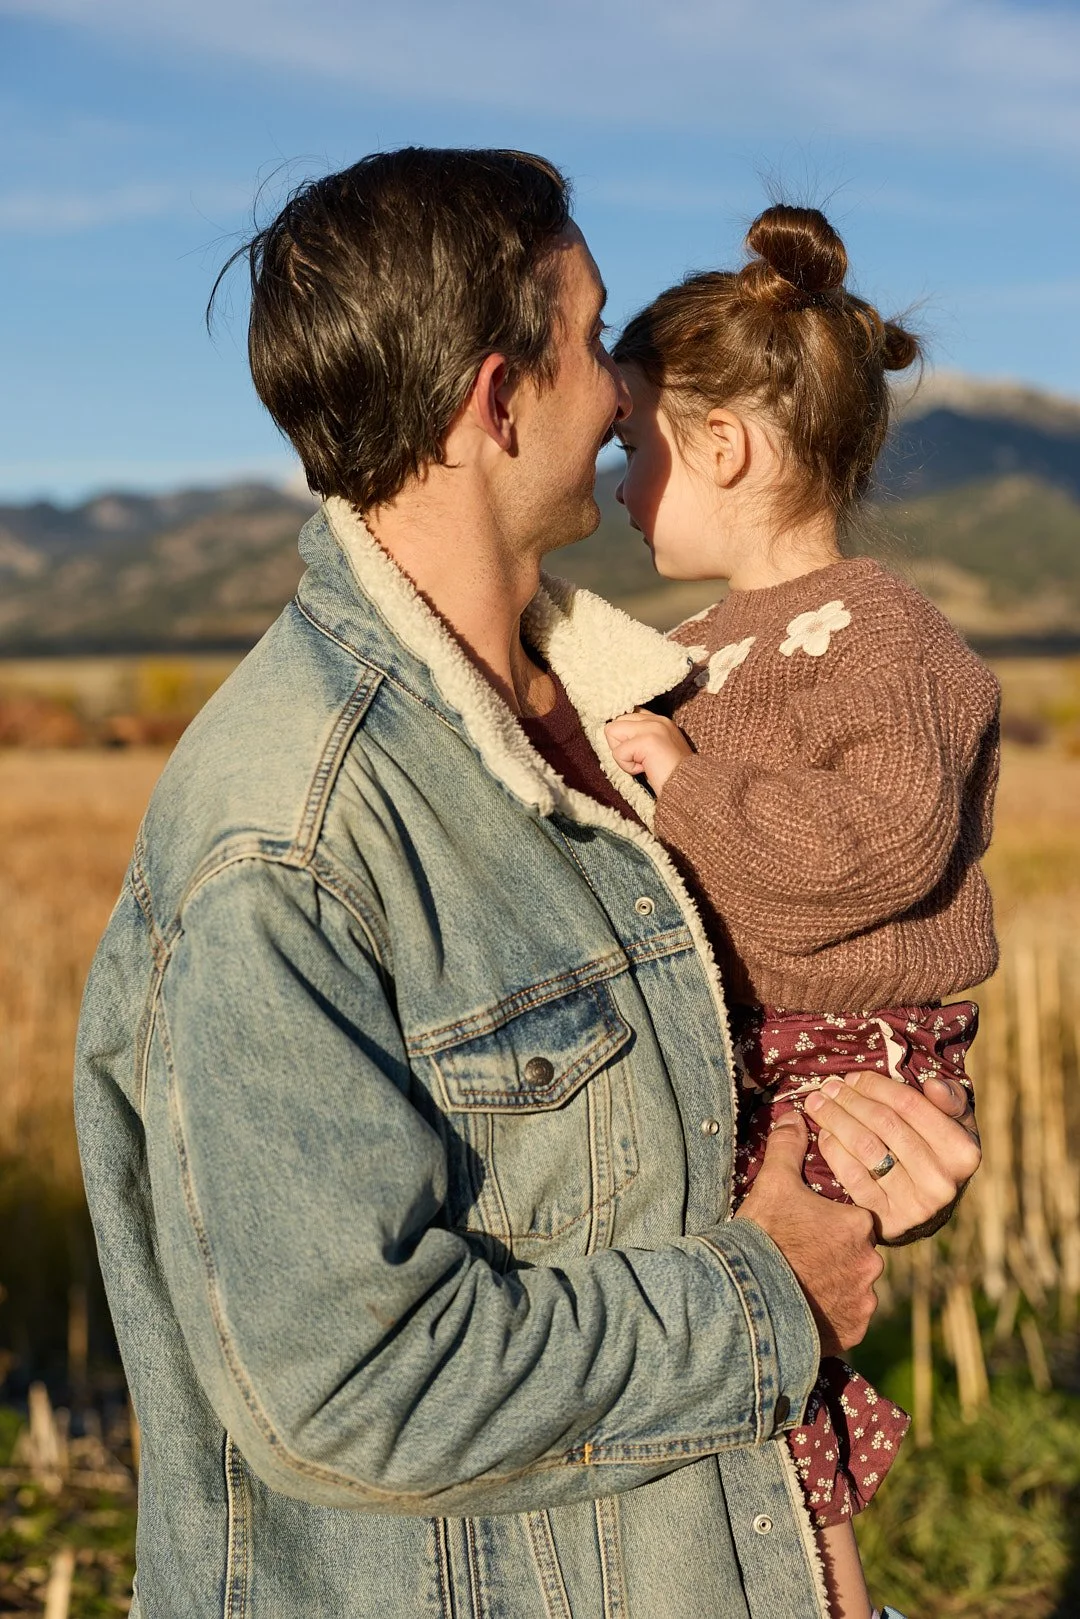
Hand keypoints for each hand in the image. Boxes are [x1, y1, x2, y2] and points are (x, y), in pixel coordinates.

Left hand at [604, 710, 692, 793]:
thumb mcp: (656, 751)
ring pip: (612, 731)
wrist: (690, 788)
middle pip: (616, 722)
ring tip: (642, 764)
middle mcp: (657, 720)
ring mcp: (653, 727)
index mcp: (660, 721)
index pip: (627, 715)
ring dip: (622, 754)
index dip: (624, 738)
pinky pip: (618, 752)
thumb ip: (640, 738)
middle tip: (639, 760)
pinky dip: (627, 767)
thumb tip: (615, 735)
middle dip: (620, 745)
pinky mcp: (647, 740)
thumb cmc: (671, 776)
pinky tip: (644, 770)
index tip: (638, 753)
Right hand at [735, 1112, 882, 1354]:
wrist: (750, 1296)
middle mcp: (870, 1263)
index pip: (855, 1220)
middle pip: (856, 1254)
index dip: (829, 1223)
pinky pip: (847, 1320)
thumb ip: (788, 1147)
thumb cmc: (764, 1235)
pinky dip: (831, 1316)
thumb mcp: (773, 1183)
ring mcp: (863, 1301)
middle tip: (801, 1257)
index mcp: (858, 1224)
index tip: (806, 1229)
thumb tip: (793, 1116)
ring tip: (800, 1285)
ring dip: (834, 1286)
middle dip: (835, 1256)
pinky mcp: (853, 1331)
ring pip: (854, 1288)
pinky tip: (805, 1310)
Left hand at [804, 1071, 981, 1244]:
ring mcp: (915, 1204)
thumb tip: (933, 1084)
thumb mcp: (955, 1122)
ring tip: (818, 1104)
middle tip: (829, 1087)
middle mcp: (942, 1181)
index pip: (909, 1104)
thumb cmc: (938, 1148)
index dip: (875, 1086)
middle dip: (850, 1099)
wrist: (929, 1203)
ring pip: (865, 1148)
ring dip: (835, 1120)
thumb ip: (951, 1099)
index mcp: (962, 1151)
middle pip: (884, 1124)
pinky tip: (825, 1134)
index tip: (853, 1077)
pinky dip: (833, 1150)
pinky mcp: (889, 1220)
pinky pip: (852, 1177)